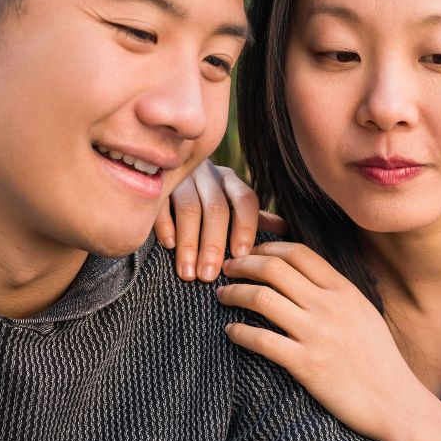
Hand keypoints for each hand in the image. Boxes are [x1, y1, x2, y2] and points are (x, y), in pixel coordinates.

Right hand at [153, 160, 286, 281]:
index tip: (241, 256)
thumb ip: (253, 216)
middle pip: (216, 208)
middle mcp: (207, 174)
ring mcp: (180, 176)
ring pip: (188, 208)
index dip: (245, 228)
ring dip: (189, 244)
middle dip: (214, 245)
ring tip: (189, 274)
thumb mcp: (229, 201)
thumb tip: (284, 228)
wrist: (166, 163)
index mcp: (229, 181)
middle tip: (210, 277)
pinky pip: (160, 203)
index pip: (245, 200)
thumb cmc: (205, 197)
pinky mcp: (155, 182)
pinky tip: (169, 246)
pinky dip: (166, 225)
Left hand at [219, 242, 422, 440]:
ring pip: (262, 298)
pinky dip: (239, 332)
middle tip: (226, 269)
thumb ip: (336, 293)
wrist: (394, 402)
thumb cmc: (378, 360)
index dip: (266, 247)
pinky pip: (261, 340)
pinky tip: (230, 332)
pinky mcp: (306, 364)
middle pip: (274, 268)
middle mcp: (329, 306)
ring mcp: (317, 334)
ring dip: (234, 293)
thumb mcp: (364, 313)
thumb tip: (305, 275)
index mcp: (344, 291)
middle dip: (242, 264)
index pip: (298, 253)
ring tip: (222, 296)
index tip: (249, 253)